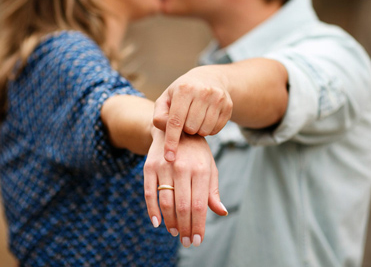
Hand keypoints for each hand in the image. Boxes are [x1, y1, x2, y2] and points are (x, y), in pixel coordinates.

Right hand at [144, 128, 226, 247]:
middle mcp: (182, 167)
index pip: (199, 205)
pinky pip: (149, 192)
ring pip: (166, 202)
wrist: (173, 129)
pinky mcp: (149, 166)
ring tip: (175, 232)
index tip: (198, 240)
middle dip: (185, 228)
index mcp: (200, 169)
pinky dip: (152, 210)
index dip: (198, 225)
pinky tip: (157, 223)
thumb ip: (212, 191)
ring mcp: (164, 166)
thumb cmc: (196, 153)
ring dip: (170, 222)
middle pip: (182, 206)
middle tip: (187, 241)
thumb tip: (221, 212)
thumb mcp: (209, 168)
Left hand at [153, 66, 232, 160]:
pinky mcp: (229, 106)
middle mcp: (203, 91)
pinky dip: (208, 129)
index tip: (168, 157)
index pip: (175, 121)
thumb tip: (165, 130)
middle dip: (185, 130)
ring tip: (194, 119)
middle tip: (184, 121)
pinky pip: (216, 130)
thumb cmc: (181, 93)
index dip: (171, 141)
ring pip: (204, 131)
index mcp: (184, 89)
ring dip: (197, 130)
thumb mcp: (166, 99)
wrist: (208, 79)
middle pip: (191, 128)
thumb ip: (160, 115)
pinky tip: (204, 119)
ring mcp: (218, 98)